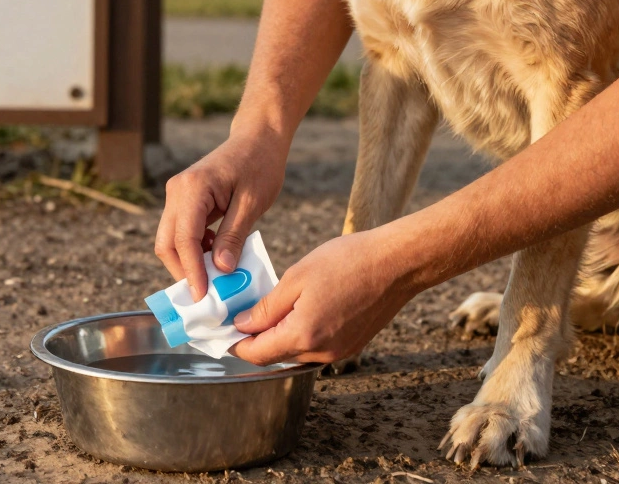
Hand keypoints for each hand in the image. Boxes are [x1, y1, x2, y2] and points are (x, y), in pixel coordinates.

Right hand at [155, 125, 288, 300]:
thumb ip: (233, 236)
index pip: (183, 239)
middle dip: (183, 271)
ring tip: (214, 277)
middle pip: (166, 243)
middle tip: (206, 294)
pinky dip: (193, 249)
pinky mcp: (183, 200)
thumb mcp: (252, 203)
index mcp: (192, 189)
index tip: (202, 297)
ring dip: (188, 262)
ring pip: (170, 240)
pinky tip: (215, 255)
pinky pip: (180, 232)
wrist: (257, 138)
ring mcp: (177, 195)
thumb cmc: (259, 165)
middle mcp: (176, 191)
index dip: (191, 271)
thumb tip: (220, 270)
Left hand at [231, 228, 422, 364]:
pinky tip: (294, 312)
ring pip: (295, 352)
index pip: (257, 354)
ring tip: (265, 311)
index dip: (236, 345)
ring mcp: (339, 352)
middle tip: (239, 315)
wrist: (397, 263)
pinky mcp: (351, 345)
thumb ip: (267, 307)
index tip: (221, 332)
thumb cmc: (348, 262)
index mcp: (304, 335)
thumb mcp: (296, 278)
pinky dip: (299, 334)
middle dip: (254, 340)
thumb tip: (244, 325)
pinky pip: (314, 347)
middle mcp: (321, 352)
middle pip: (275, 356)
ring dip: (277, 337)